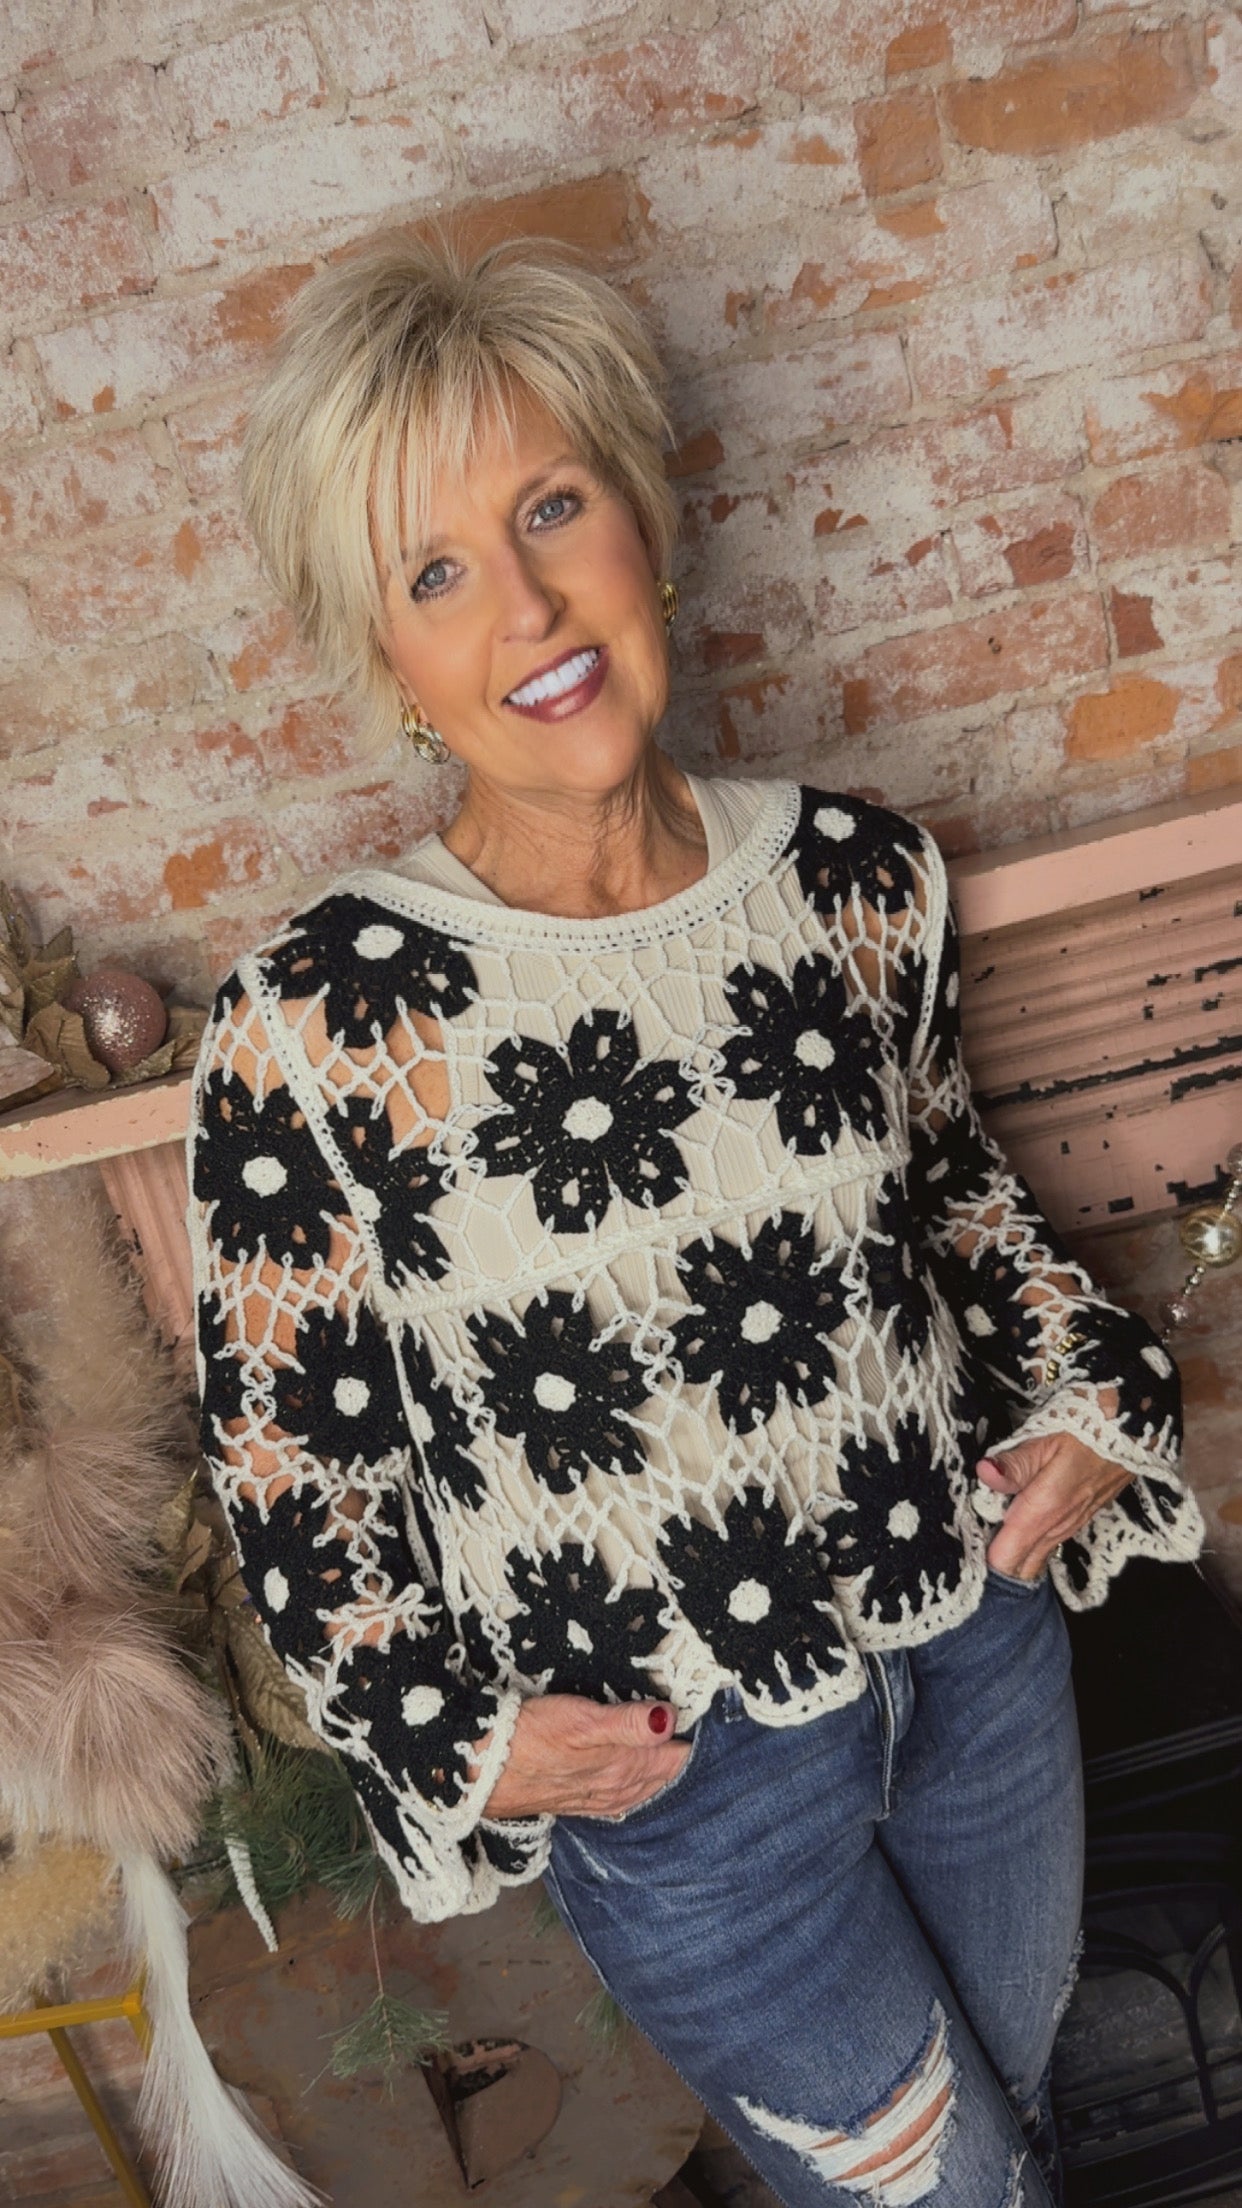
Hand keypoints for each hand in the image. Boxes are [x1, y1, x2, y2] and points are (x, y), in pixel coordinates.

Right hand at [473, 1694, 689, 1820]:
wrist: (484, 1772)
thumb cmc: (531, 1739)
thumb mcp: (582, 1721)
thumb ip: (628, 1723)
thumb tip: (670, 1720)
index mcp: (627, 1766)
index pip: (677, 1756)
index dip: (696, 1737)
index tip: (713, 1717)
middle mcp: (619, 1786)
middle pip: (666, 1773)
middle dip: (686, 1755)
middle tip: (709, 1733)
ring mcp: (600, 1796)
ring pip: (646, 1786)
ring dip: (665, 1772)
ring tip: (683, 1756)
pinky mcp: (580, 1800)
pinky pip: (622, 1798)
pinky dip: (639, 1788)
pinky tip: (638, 1787)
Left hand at [977, 1432, 1131, 1580]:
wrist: (1139, 1424)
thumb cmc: (1090, 1423)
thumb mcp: (1047, 1435)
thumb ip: (1016, 1462)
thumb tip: (983, 1474)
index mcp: (1046, 1507)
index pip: (1008, 1555)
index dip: (984, 1561)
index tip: (964, 1560)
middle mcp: (1061, 1521)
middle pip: (1023, 1562)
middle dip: (998, 1566)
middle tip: (971, 1567)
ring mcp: (1075, 1519)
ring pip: (1039, 1552)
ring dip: (1016, 1557)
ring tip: (989, 1559)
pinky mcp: (1085, 1513)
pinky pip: (1054, 1539)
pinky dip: (1034, 1546)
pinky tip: (1022, 1544)